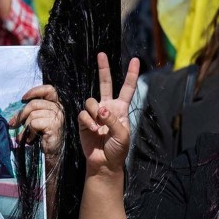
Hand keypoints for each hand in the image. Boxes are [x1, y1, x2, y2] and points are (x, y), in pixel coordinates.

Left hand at [9, 85, 63, 154]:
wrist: (52, 151)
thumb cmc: (43, 135)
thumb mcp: (36, 120)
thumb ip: (29, 113)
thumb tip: (13, 119)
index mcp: (55, 104)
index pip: (49, 90)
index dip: (35, 91)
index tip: (23, 99)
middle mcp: (58, 108)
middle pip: (34, 103)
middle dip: (21, 114)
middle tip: (14, 124)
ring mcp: (57, 117)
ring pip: (32, 114)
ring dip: (25, 126)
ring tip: (26, 134)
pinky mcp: (54, 125)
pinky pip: (34, 124)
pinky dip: (30, 132)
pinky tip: (31, 138)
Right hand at [78, 53, 139, 178]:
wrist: (104, 163)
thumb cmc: (118, 150)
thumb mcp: (122, 135)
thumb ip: (113, 120)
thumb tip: (100, 109)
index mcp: (121, 109)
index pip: (127, 88)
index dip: (131, 74)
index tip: (135, 60)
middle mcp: (107, 107)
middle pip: (105, 83)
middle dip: (103, 69)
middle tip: (101, 54)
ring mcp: (95, 113)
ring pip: (90, 101)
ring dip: (94, 113)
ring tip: (99, 128)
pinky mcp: (84, 121)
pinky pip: (83, 114)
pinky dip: (88, 122)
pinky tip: (93, 131)